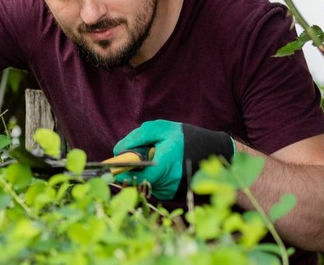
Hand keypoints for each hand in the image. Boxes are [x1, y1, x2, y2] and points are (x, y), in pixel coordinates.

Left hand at [113, 120, 234, 200]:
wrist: (213, 151)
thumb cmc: (184, 137)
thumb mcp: (160, 128)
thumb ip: (137, 138)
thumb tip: (118, 151)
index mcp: (164, 164)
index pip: (137, 176)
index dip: (122, 173)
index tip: (110, 169)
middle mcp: (167, 182)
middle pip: (137, 181)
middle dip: (131, 170)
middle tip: (136, 156)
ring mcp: (171, 190)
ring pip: (144, 184)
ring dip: (141, 173)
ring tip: (153, 158)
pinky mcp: (172, 195)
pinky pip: (153, 187)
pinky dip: (151, 178)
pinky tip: (160, 166)